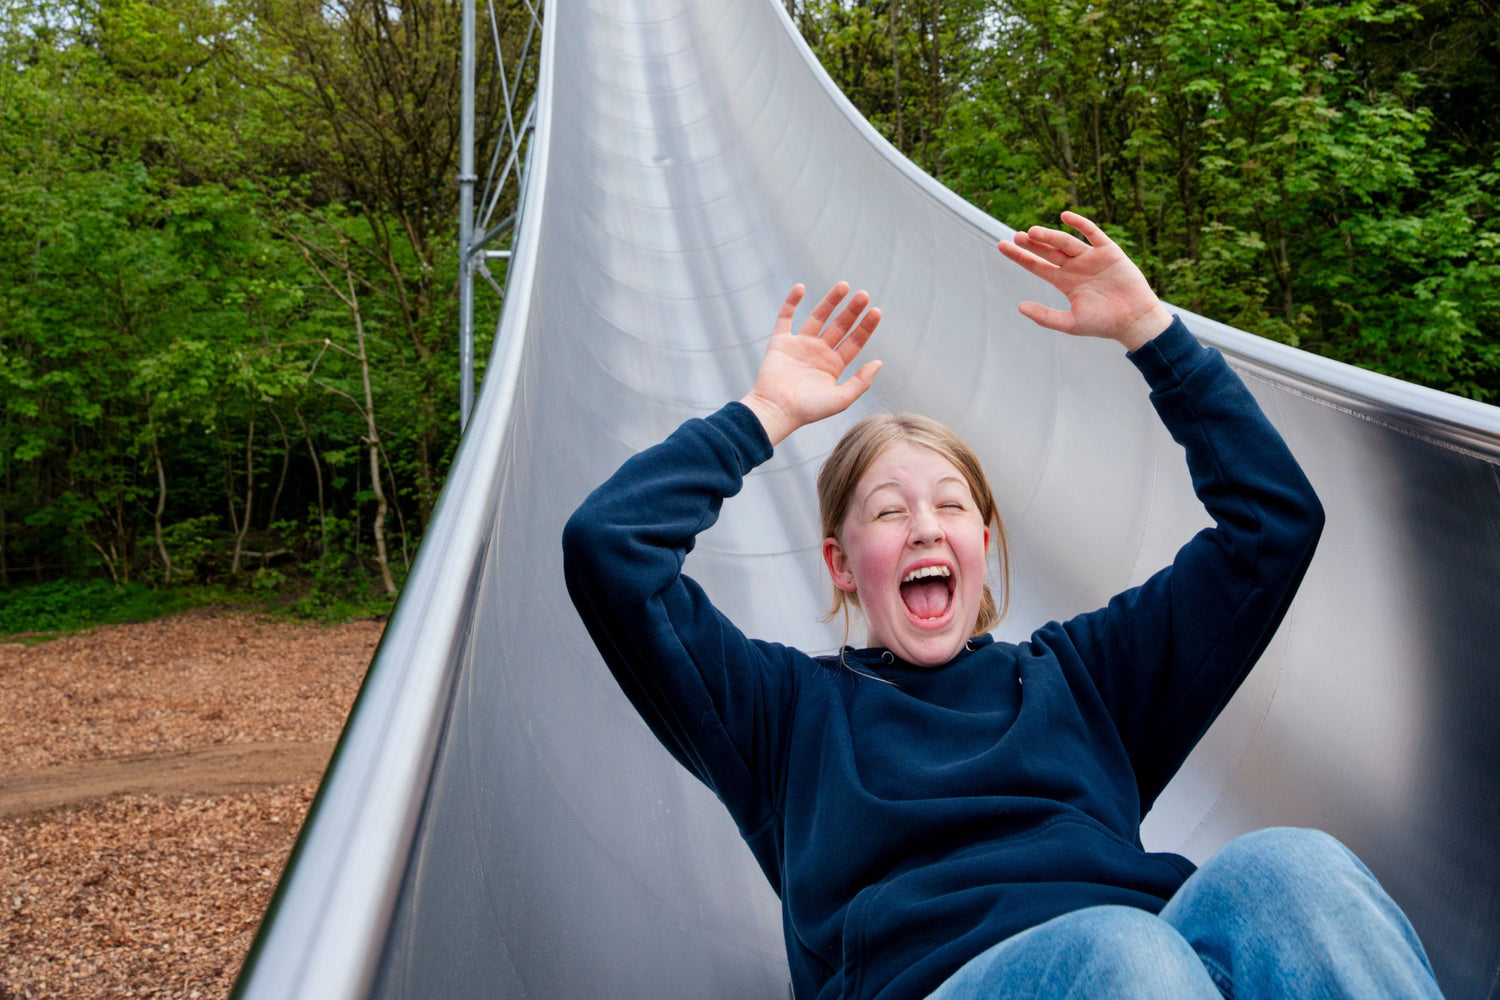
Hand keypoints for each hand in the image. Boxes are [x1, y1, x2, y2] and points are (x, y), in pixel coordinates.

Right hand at [740, 282, 882, 445]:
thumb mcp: (841, 399)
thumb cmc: (808, 410)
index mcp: (833, 366)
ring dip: (830, 301)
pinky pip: (785, 318)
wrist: (776, 411)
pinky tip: (800, 288)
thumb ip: (861, 382)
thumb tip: (878, 363)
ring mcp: (799, 346)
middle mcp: (818, 353)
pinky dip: (791, 302)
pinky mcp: (780, 343)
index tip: (876, 311)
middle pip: (839, 326)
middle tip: (864, 295)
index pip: (854, 341)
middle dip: (852, 311)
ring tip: (844, 285)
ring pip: (817, 317)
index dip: (866, 326)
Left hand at [998, 211, 1171, 351]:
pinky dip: (1080, 224)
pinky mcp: (1109, 251)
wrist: (1134, 320)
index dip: (1020, 256)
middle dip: (1032, 244)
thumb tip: (1020, 307)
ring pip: (1066, 242)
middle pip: (1048, 251)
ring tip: (1033, 232)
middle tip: (1016, 236)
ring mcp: (1091, 258)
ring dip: (1050, 236)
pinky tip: (1065, 216)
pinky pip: (1092, 234)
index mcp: (1064, 282)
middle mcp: (1075, 267)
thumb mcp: (1070, 323)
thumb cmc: (1103, 324)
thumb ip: (1045, 316)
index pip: (1037, 266)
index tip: (1002, 246)